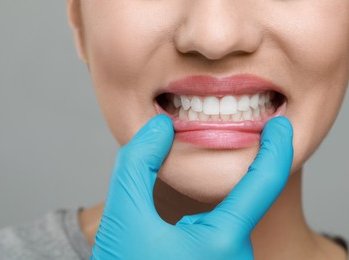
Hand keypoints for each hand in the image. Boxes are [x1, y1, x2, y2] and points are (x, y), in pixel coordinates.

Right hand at [91, 114, 292, 259]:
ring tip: (187, 195)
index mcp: (222, 242)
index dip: (277, 146)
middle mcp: (237, 258)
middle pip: (243, 198)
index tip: (280, 124)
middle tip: (206, 154)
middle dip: (230, 170)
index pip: (265, 182)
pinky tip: (185, 219)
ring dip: (216, 195)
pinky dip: (213, 213)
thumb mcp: (123, 215)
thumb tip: (161, 126)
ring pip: (232, 216)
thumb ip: (138, 162)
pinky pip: (225, 232)